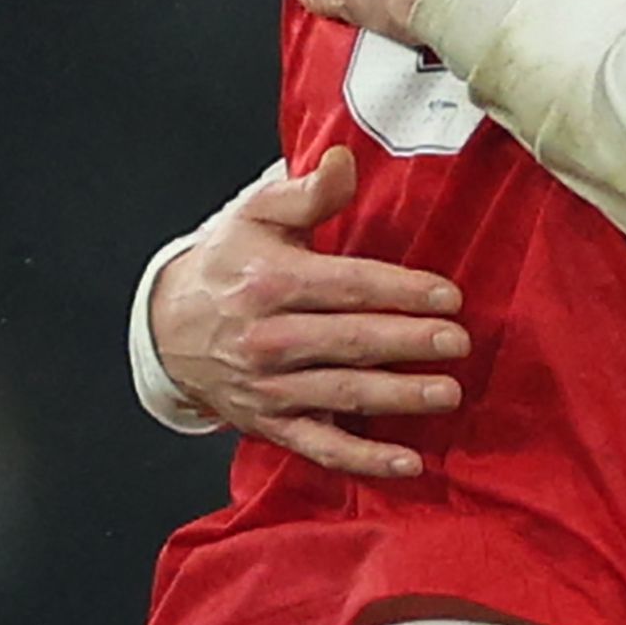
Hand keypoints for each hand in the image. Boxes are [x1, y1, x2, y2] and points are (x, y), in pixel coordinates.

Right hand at [149, 149, 469, 477]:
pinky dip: (363, 460)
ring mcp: (269, 387)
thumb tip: (344, 160)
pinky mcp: (272, 424)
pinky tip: (408, 464)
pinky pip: (320, 447)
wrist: (166, 327)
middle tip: (458, 342)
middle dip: (407, 342)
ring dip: (397, 396)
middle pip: (349, 341)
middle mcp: (268, 338)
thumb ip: (306, 192)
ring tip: (447, 393)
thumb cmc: (226, 263)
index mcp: (269, 282)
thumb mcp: (255, 215)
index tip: (449, 296)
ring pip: (341, 394)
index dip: (400, 291)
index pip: (347, 286)